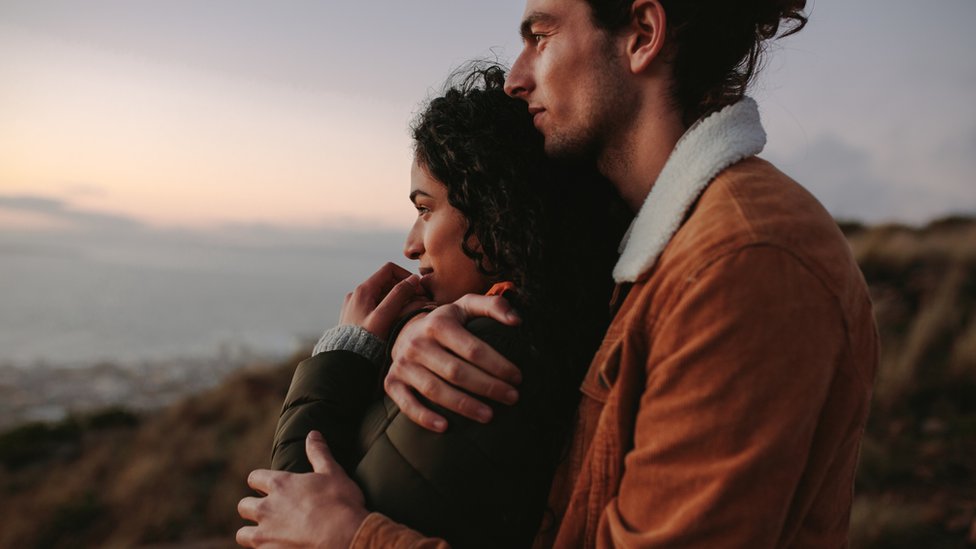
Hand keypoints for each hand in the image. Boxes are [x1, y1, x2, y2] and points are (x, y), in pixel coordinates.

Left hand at [237, 431, 367, 547]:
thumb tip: (313, 434)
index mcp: (280, 484)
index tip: (266, 486)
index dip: (259, 482)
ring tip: (266, 535)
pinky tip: (277, 547)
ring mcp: (266, 534)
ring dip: (251, 533)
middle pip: (244, 506)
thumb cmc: (340, 502)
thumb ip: (318, 452)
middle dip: (252, 508)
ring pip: (242, 534)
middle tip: (268, 512)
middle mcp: (267, 508)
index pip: (254, 478)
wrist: (346, 537)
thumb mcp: (332, 472)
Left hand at [340, 262, 429, 339]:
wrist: (346, 361)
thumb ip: (399, 295)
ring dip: (398, 299)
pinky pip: (376, 305)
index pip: (389, 269)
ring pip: (382, 293)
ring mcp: (356, 304)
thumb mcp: (384, 316)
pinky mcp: (356, 315)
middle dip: (404, 288)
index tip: (418, 289)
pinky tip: (396, 320)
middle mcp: (357, 294)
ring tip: (410, 312)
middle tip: (419, 301)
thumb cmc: (365, 340)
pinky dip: (389, 307)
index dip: (406, 276)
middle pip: (387, 281)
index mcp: (363, 290)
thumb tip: (414, 279)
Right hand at [385, 293, 522, 431]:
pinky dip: (424, 417)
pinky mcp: (392, 383)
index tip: (517, 378)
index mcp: (438, 323)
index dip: (498, 365)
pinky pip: (406, 404)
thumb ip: (493, 306)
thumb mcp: (466, 306)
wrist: (404, 331)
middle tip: (512, 398)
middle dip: (488, 387)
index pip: (473, 349)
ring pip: (435, 390)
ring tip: (489, 416)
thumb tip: (517, 321)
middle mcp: (418, 343)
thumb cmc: (445, 322)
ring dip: (464, 406)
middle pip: (457, 371)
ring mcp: (403, 365)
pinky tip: (445, 427)